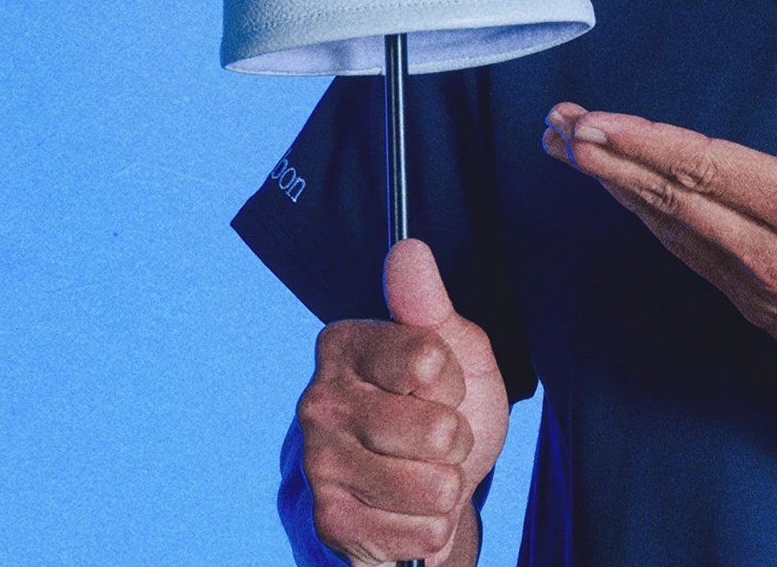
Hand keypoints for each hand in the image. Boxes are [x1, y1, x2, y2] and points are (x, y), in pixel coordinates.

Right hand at [298, 239, 508, 566]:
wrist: (421, 489)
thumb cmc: (440, 408)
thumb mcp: (453, 349)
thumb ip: (429, 302)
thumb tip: (409, 248)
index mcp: (345, 345)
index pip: (429, 358)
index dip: (452, 376)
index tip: (437, 378)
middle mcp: (319, 401)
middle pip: (436, 429)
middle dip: (457, 436)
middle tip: (438, 432)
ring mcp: (320, 464)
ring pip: (433, 484)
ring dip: (448, 482)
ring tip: (428, 470)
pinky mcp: (332, 521)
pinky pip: (421, 529)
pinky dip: (433, 524)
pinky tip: (412, 507)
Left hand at [542, 67, 776, 431]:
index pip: (711, 167)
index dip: (645, 142)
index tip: (597, 121)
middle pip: (673, 196)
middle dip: (607, 159)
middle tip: (557, 127)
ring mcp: (764, 290)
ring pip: (674, 229)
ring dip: (618, 189)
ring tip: (572, 154)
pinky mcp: (763, 313)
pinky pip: (694, 258)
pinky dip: (654, 225)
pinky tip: (631, 204)